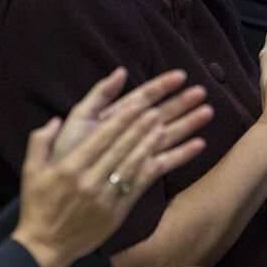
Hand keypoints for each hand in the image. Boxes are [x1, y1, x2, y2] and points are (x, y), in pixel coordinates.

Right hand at [13, 70, 210, 266]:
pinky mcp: (116, 213)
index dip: (121, 120)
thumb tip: (56, 120)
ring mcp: (104, 198)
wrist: (44, 246)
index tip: (138, 104)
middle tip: (159, 109)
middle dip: (141, 127)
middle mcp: (89, 181)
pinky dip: (155, 171)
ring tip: (165, 127)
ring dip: (150, 144)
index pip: (101, 138)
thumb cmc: (37, 206)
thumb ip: (40, 142)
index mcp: (70, 168)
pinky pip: (138, 187)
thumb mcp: (31, 171)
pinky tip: (168, 159)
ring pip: (132, 165)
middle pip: (120, 148)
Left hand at [51, 67, 212, 163]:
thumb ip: (99, 96)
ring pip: (166, 135)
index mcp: (113, 118)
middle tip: (201, 92)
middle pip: (159, 115)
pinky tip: (199, 144)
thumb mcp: (78, 120)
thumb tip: (121, 71)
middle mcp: (127, 135)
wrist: (59, 195)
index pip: (142, 97)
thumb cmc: (63, 156)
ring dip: (187, 124)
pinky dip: (182, 154)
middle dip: (180, 103)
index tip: (180, 76)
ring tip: (207, 112)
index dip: (161, 86)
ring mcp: (134, 154)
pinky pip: (164, 164)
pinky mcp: (138, 176)